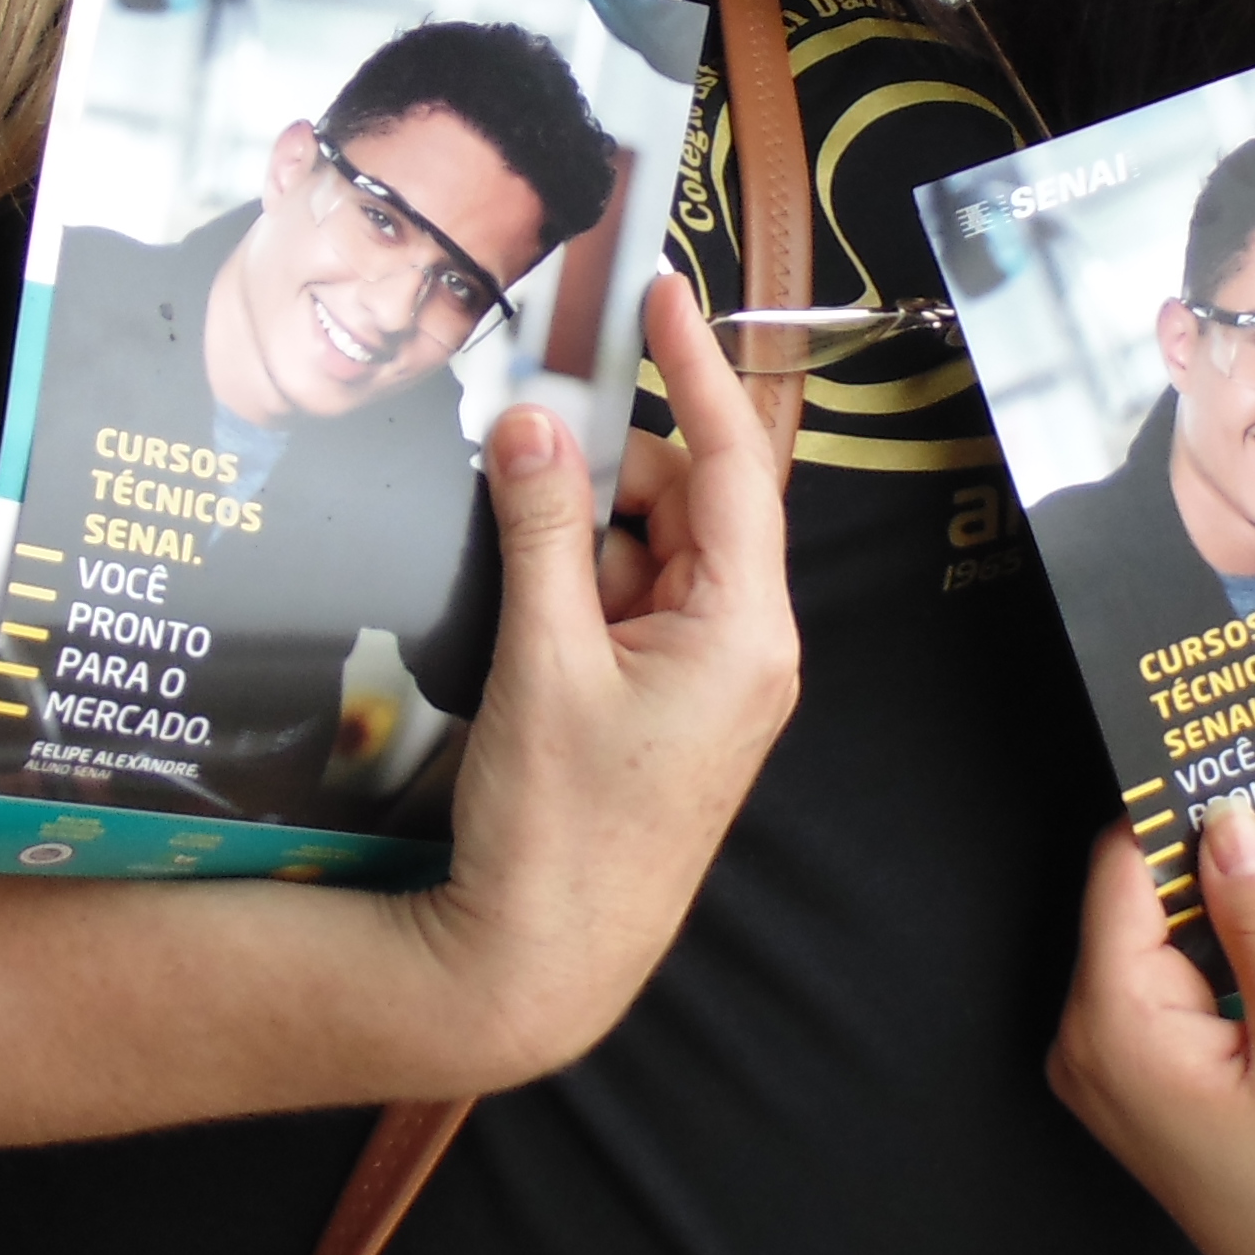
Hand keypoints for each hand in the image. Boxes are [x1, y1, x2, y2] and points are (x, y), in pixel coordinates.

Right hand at [420, 274, 798, 1087]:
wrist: (540, 960)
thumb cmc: (556, 828)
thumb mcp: (540, 660)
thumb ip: (538, 531)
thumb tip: (532, 423)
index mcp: (745, 630)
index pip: (731, 463)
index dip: (695, 369)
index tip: (659, 295)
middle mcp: (745, 647)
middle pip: (682, 503)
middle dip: (601, 472)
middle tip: (516, 443)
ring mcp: (707, 680)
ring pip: (645, 553)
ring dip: (577, 538)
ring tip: (509, 572)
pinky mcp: (665, 706)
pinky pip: (626, 607)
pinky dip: (574, 587)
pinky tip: (518, 610)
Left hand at [1048, 796, 1254, 1254]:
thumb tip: (1227, 822)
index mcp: (1111, 1029)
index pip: (1120, 871)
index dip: (1179, 812)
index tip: (1234, 762)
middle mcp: (1089, 1052)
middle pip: (1135, 907)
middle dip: (1209, 860)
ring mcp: (1117, 1080)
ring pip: (1161, 950)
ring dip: (1227, 912)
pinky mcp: (1156, 1097)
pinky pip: (1177, 997)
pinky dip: (1229, 964)